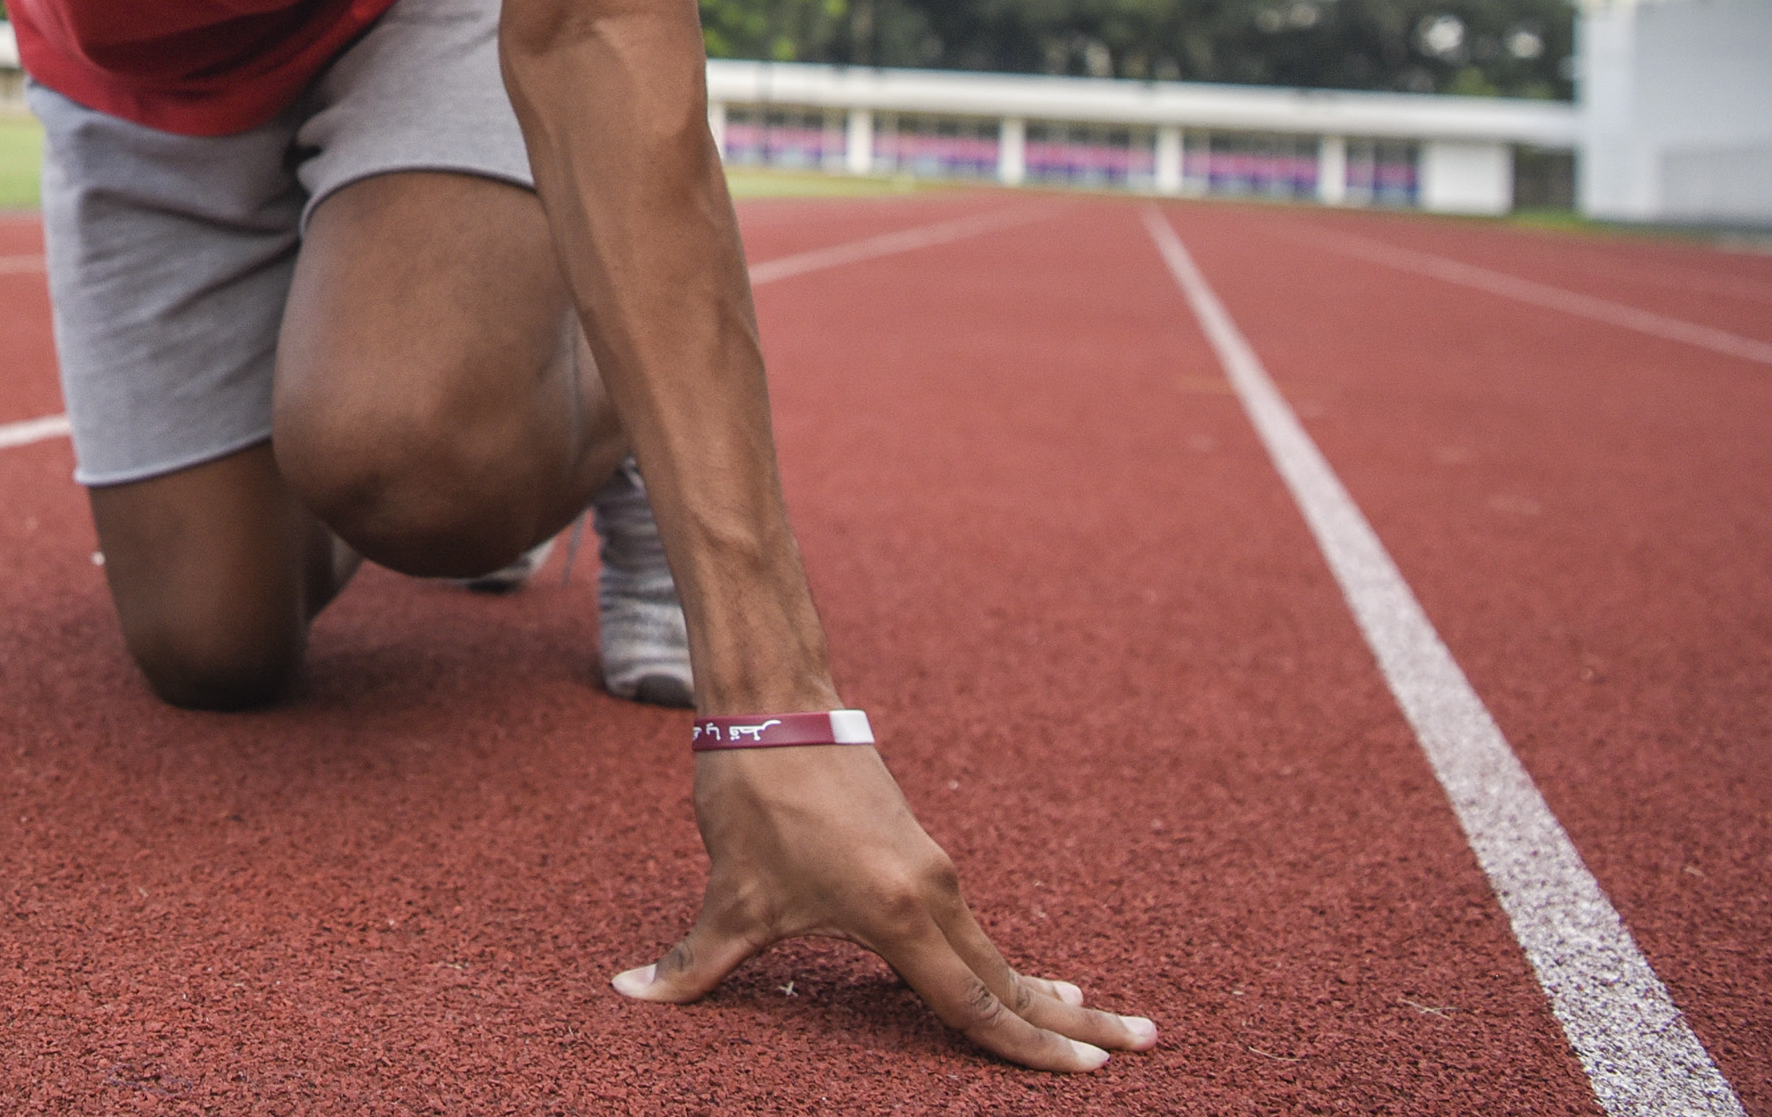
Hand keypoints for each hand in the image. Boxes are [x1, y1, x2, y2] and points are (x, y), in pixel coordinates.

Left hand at [615, 747, 1158, 1072]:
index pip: (973, 1004)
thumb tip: (629, 996)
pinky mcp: (920, 849)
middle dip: (1074, 1018)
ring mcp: (932, 867)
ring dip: (1044, 988)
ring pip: (995, 949)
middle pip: (1010, 978)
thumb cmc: (754, 794)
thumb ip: (692, 962)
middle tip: (1142, 1045)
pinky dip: (1003, 957)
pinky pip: (971, 923)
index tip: (1089, 1071)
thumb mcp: (729, 892)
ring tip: (1100, 1017)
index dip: (1027, 1047)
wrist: (774, 700)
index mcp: (897, 912)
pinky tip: (1020, 978)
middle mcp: (933, 891)